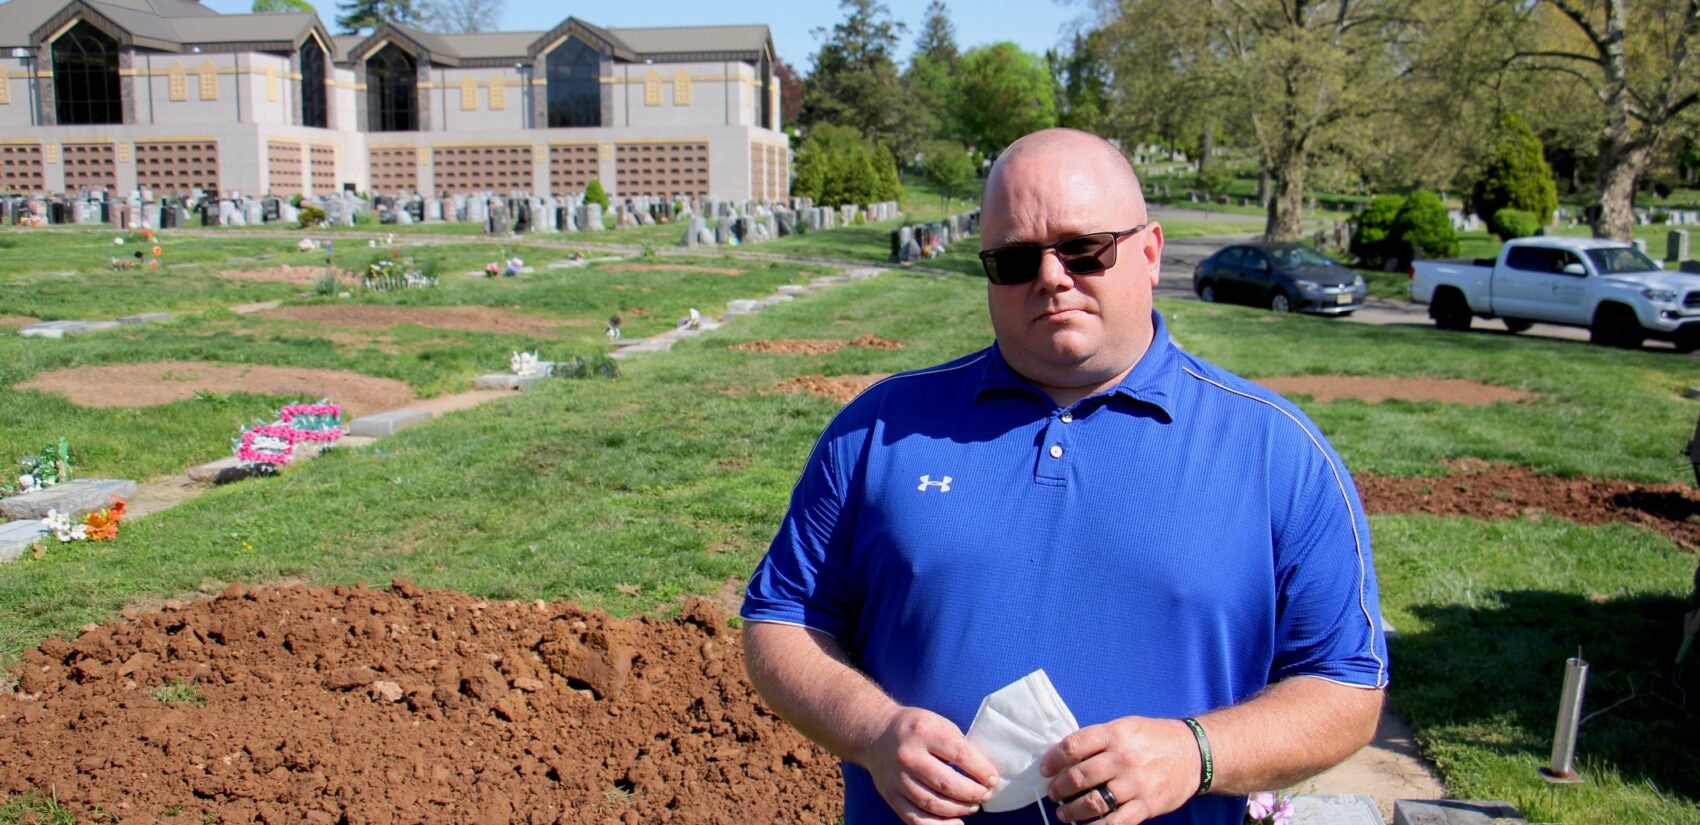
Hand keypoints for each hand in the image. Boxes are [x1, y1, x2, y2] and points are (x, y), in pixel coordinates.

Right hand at [860, 705, 1000, 824]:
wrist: (874, 733)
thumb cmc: (914, 728)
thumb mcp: (937, 723)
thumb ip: (958, 744)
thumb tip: (983, 772)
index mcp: (924, 732)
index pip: (960, 755)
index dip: (981, 770)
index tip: (993, 779)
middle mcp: (908, 756)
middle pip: (947, 784)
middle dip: (973, 793)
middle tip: (986, 794)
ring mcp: (897, 778)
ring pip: (933, 804)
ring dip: (959, 809)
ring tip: (973, 806)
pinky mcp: (890, 796)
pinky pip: (916, 819)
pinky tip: (955, 823)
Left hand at [1039, 716, 1198, 823]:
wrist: (1194, 753)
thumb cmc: (1155, 738)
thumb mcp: (1126, 727)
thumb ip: (1098, 739)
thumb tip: (1064, 754)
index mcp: (1115, 735)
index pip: (1074, 746)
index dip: (1053, 759)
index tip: (1045, 769)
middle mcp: (1123, 759)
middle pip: (1079, 776)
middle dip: (1059, 788)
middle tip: (1052, 793)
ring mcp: (1135, 784)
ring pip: (1093, 802)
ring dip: (1072, 811)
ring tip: (1064, 813)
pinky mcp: (1146, 805)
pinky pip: (1115, 823)